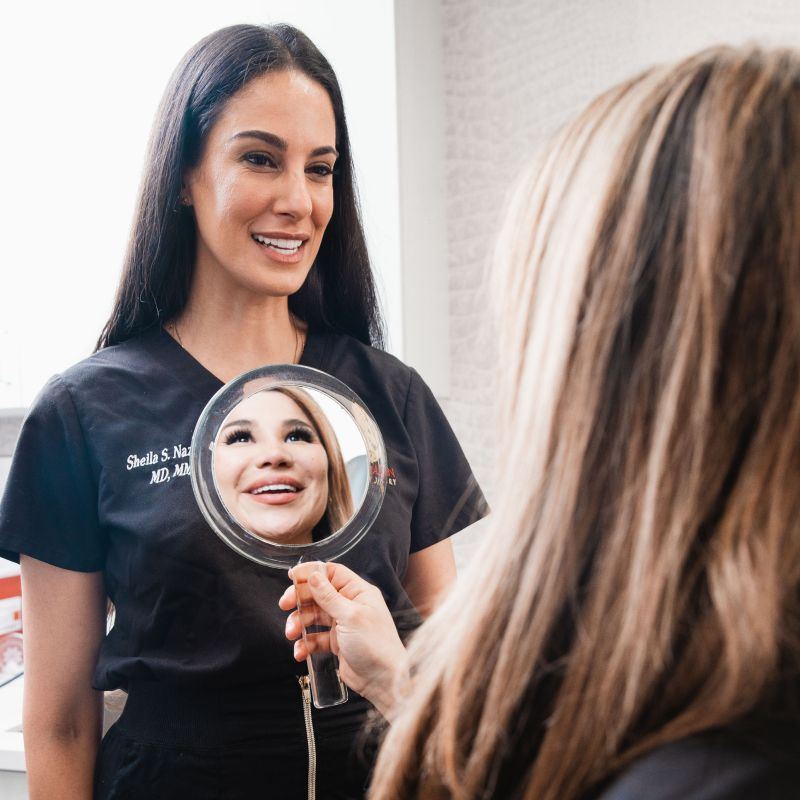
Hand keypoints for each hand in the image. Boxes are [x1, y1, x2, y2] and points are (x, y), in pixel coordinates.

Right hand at [279, 563, 407, 715]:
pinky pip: (316, 638)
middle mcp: (350, 605)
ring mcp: (342, 624)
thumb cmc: (376, 645)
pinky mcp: (337, 643)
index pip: (332, 573)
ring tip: (292, 633)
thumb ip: (329, 597)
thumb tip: (313, 576)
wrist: (383, 680)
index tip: (292, 577)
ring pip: (313, 616)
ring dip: (300, 623)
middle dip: (300, 599)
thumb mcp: (350, 616)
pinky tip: (301, 651)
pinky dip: (306, 643)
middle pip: (318, 594)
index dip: (311, 573)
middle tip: (285, 605)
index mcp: (358, 593)